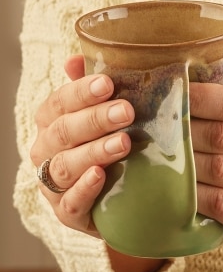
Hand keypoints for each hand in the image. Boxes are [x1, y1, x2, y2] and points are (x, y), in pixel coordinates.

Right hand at [31, 55, 164, 271]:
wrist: (116, 195)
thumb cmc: (108, 145)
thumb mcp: (105, 116)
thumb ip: (94, 90)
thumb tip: (75, 59)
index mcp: (51, 123)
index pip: (58, 103)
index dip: (81, 92)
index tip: (108, 84)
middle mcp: (47, 152)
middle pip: (62, 132)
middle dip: (95, 120)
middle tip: (126, 111)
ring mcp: (53, 185)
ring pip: (65, 166)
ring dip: (93, 152)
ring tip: (123, 142)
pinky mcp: (67, 213)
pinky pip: (70, 203)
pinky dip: (85, 189)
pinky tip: (102, 176)